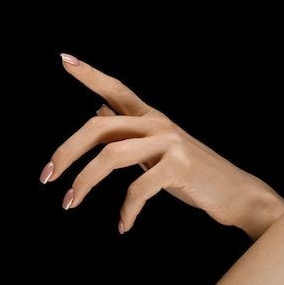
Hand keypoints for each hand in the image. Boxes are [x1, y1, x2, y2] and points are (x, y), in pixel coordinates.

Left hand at [40, 53, 283, 235]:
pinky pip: (139, 187)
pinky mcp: (179, 165)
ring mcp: (170, 142)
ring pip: (111, 155)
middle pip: (99, 127)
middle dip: (66, 152)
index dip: (91, 75)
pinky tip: (124, 225)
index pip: (117, 89)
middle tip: (47, 177)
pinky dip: (126, 210)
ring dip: (85, 182)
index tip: (64, 59)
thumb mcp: (160, 151)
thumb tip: (98, 115)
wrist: (236, 193)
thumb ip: (131, 135)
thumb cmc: (195, 176)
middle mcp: (159, 123)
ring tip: (70, 203)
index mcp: (152, 118)